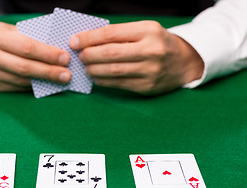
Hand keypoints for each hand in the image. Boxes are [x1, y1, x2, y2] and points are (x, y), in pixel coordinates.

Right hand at [0, 22, 70, 91]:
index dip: (47, 54)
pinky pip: (15, 88)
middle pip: (24, 67)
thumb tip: (57, 50)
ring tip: (59, 80)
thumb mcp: (10, 30)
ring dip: (43, 82)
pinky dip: (32, 87)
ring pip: (20, 81)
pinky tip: (44, 84)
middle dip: (49, 72)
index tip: (65, 58)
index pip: (26, 47)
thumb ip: (30, 38)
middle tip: (66, 75)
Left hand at [69, 21, 203, 94]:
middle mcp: (151, 50)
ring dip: (93, 69)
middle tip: (79, 56)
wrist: (184, 62)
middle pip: (110, 53)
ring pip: (112, 70)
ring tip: (85, 67)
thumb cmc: (158, 43)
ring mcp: (150, 70)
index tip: (74, 41)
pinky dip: (103, 80)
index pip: (111, 33)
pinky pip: (118, 83)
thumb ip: (120, 34)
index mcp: (148, 30)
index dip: (89, 38)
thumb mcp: (144, 31)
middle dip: (88, 54)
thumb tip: (88, 40)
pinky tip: (96, 77)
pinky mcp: (147, 86)